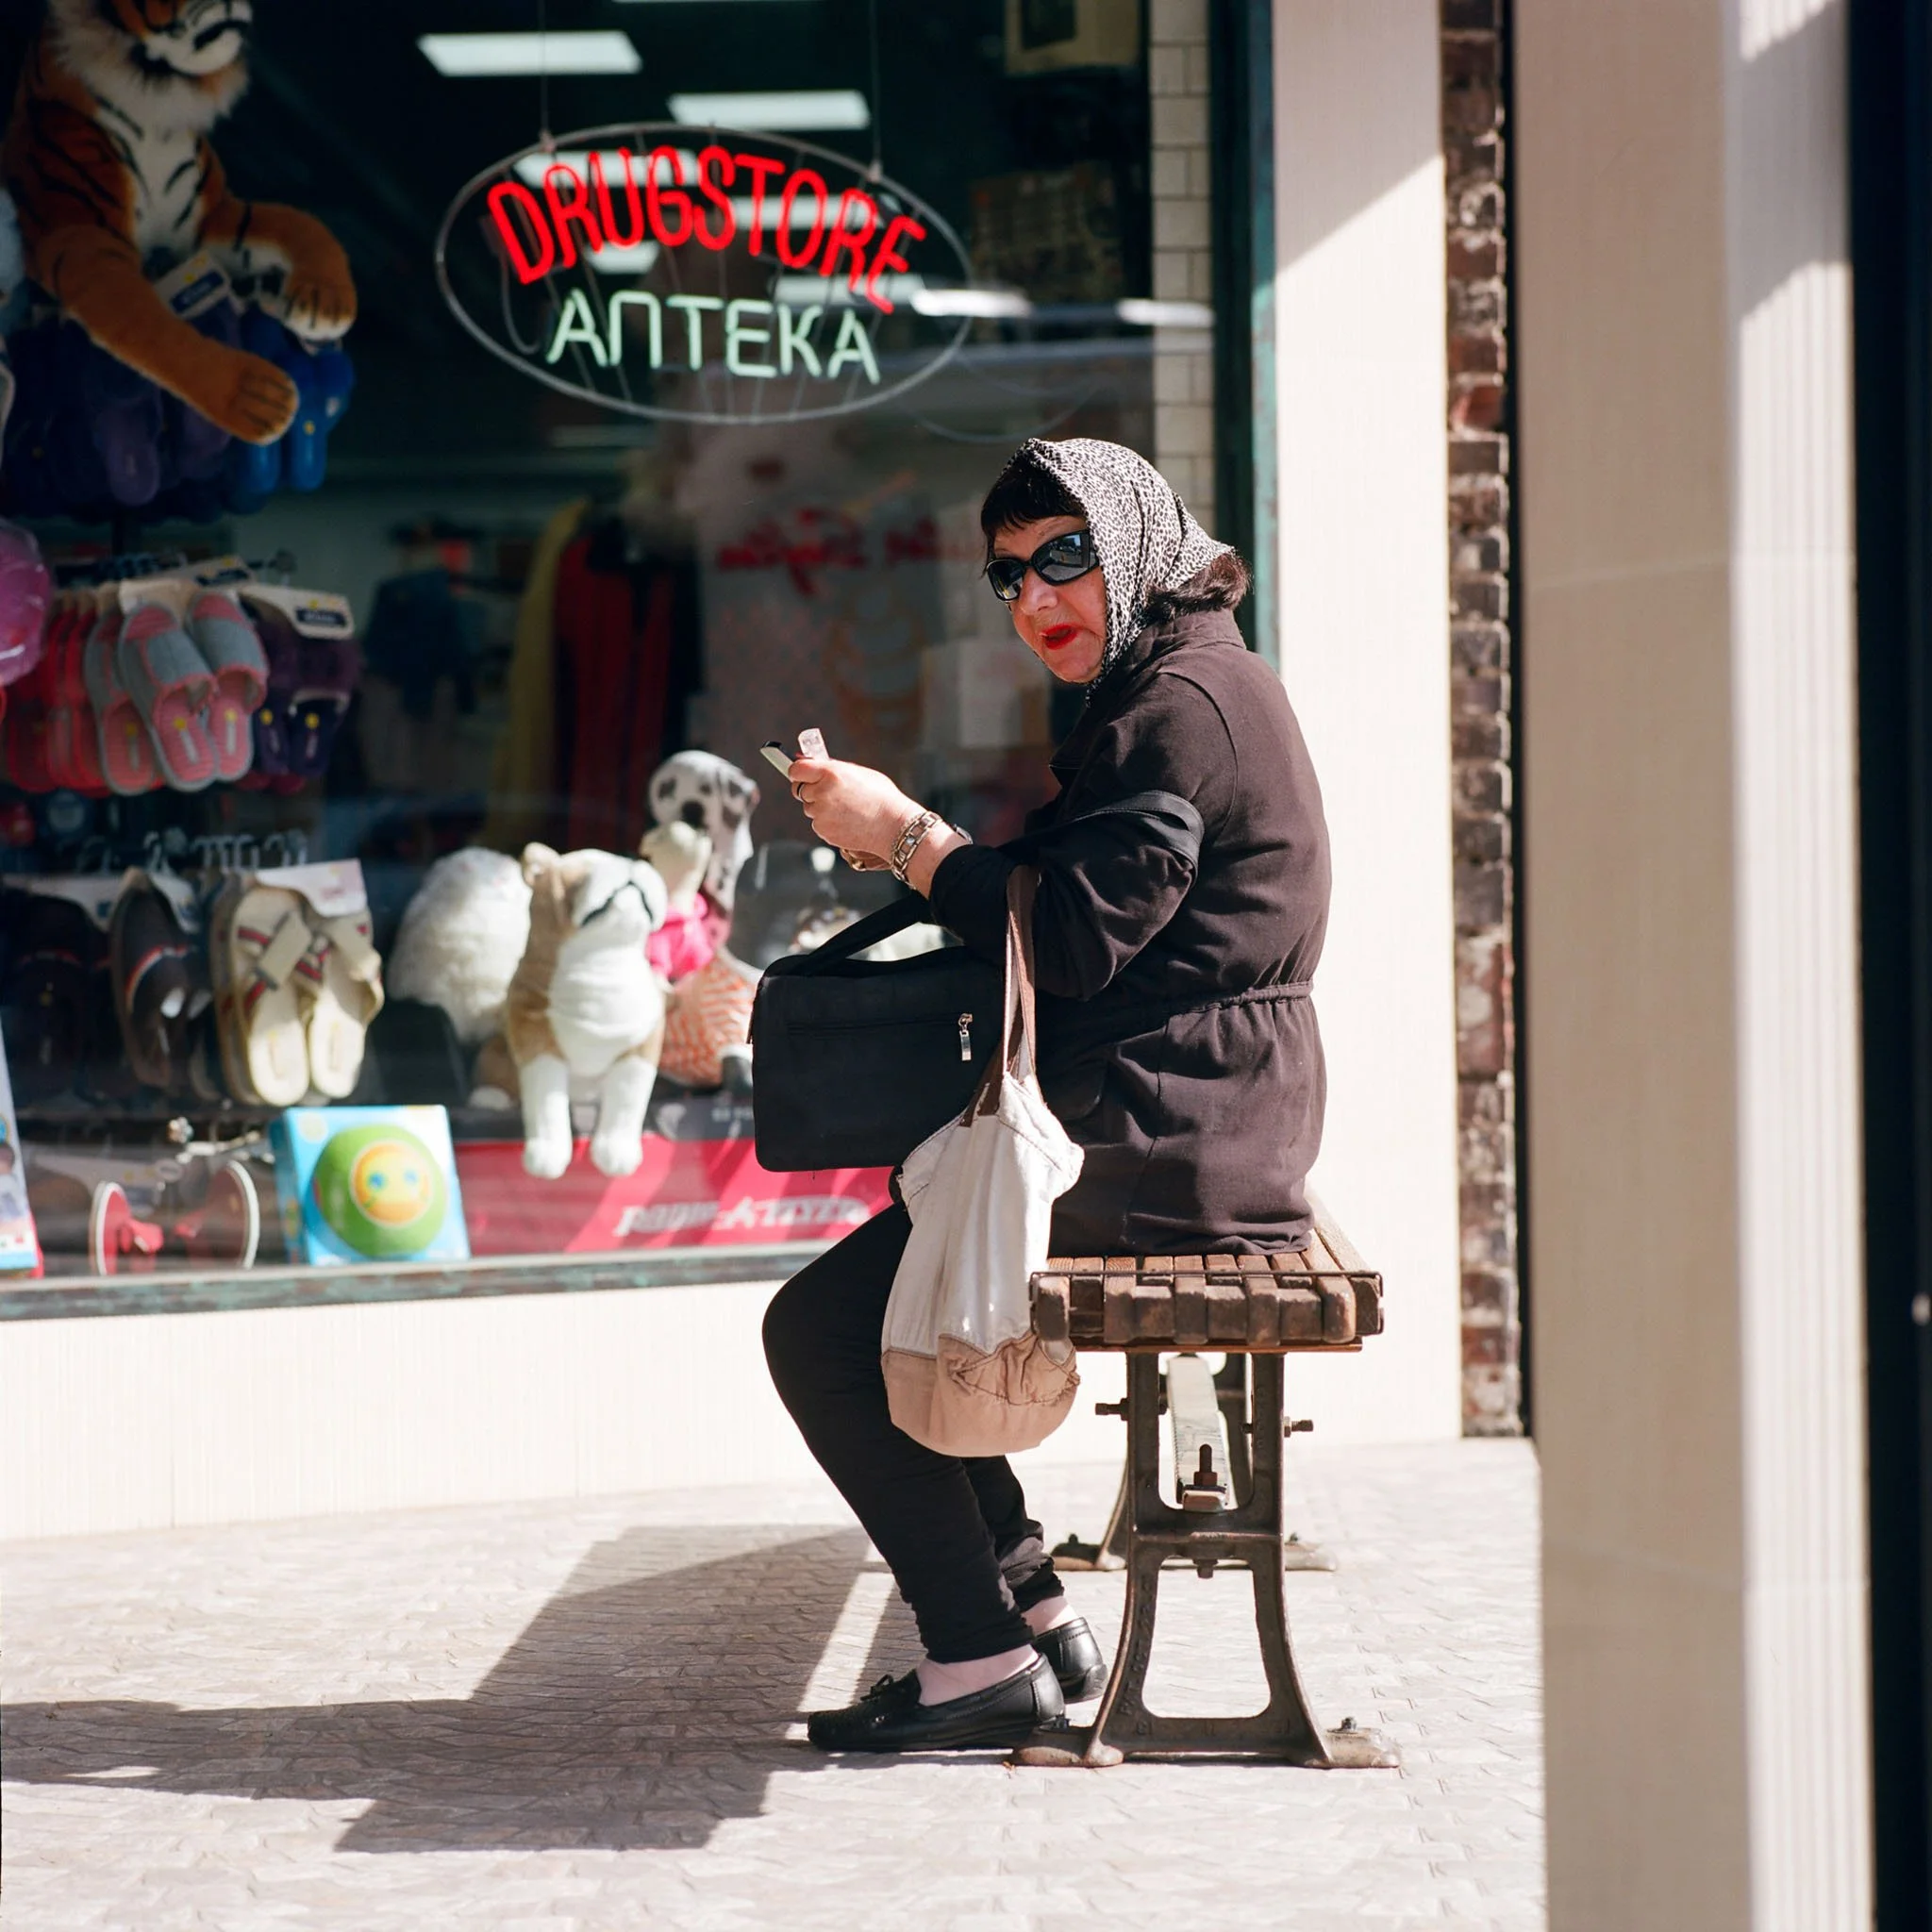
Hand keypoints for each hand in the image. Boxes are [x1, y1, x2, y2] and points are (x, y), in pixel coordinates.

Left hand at [787, 756, 916, 861]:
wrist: (893, 826)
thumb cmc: (881, 797)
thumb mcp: (859, 773)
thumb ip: (833, 769)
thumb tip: (812, 764)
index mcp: (831, 773)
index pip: (796, 769)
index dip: (797, 771)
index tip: (800, 773)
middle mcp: (822, 792)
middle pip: (799, 789)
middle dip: (808, 789)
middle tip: (823, 791)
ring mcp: (821, 813)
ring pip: (809, 808)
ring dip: (820, 807)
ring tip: (845, 809)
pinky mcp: (823, 830)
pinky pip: (818, 823)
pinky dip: (827, 822)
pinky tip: (847, 820)